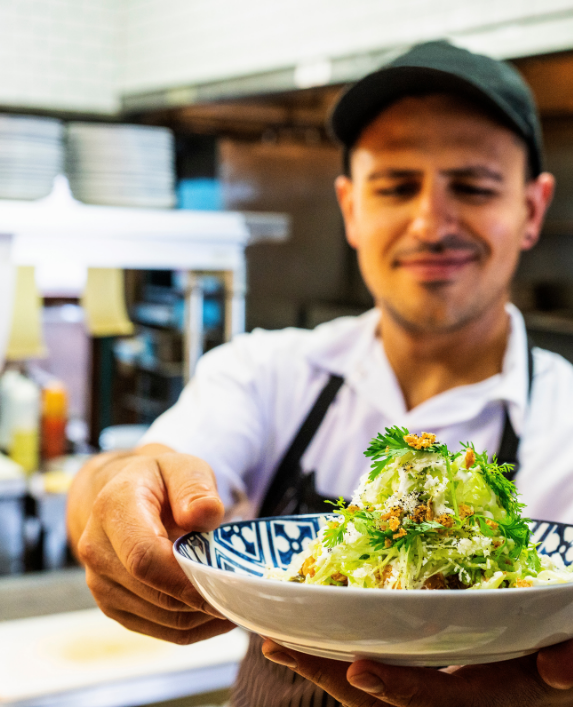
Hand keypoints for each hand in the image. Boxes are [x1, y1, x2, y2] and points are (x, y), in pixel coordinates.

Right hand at [68, 446, 234, 643]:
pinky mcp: (113, 607)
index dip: (187, 579)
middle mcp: (96, 550)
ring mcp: (100, 584)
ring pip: (163, 618)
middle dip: (205, 597)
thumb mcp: (182, 467)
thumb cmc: (159, 481)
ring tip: (236, 596)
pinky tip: (217, 608)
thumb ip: (195, 487)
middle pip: (156, 593)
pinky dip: (195, 626)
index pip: (145, 557)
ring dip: (204, 615)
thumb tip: (206, 513)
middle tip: (246, 592)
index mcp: (112, 509)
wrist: (125, 497)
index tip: (228, 584)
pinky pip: (161, 629)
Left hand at [262, 638, 572, 705]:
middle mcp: (455, 698)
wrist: (557, 655)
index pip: (436, 701)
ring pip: (372, 688)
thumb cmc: (564, 651)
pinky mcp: (430, 667)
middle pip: (382, 702)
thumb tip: (555, 670)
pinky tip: (315, 633)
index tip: (356, 671)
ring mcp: (439, 685)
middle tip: (277, 647)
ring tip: (278, 641)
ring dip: (324, 666)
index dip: (398, 691)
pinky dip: (345, 654)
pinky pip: (382, 665)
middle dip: (328, 678)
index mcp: (488, 696)